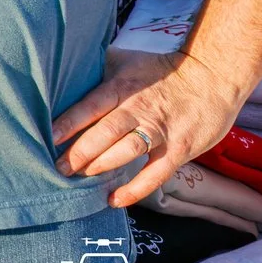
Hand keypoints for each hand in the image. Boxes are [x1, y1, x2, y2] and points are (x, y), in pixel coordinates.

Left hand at [54, 46, 247, 206]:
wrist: (212, 76)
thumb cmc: (160, 70)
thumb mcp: (125, 61)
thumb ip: (97, 69)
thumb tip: (61, 68)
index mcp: (123, 87)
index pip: (92, 105)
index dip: (70, 121)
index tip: (49, 136)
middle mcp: (140, 110)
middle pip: (106, 131)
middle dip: (80, 151)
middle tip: (58, 167)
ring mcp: (161, 131)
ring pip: (128, 151)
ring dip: (102, 166)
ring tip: (78, 178)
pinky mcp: (180, 149)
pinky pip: (156, 174)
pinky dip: (136, 189)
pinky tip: (114, 200)